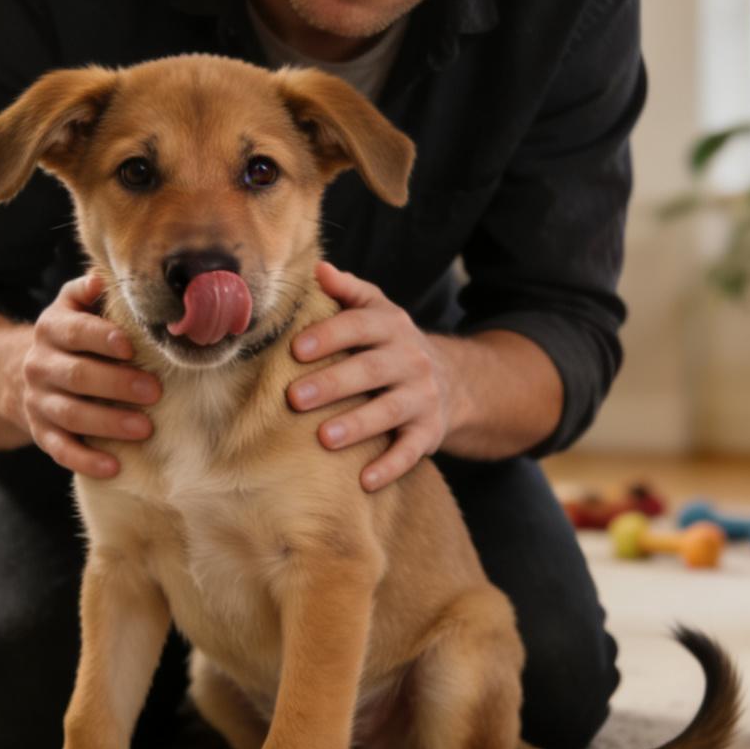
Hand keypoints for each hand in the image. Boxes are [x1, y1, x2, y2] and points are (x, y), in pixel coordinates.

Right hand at [16, 273, 160, 477]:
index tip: (130, 347)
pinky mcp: (41, 433)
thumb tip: (103, 278)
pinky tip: (114, 467)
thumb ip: (88, 291)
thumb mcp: (72, 306)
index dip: (101, 338)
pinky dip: (86, 460)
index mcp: (51, 328)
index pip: (74, 330)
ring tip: (145, 428)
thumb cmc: (71, 337)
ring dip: (108, 422)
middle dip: (116, 383)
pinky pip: (60, 449)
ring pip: (71, 414)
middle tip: (155, 390)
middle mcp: (40, 364)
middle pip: (76, 375)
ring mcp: (38, 401)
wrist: (23, 374)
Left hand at [287, 261, 453, 491]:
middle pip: (370, 369)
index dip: (329, 335)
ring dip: (358, 424)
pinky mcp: (429, 432)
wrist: (454, 380)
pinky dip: (390, 466)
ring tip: (324, 438)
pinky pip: (411, 451)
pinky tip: (364, 481)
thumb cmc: (392, 345)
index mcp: (391, 326)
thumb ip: (348, 291)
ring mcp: (422, 397)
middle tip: (295, 397)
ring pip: (390, 410)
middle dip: (333, 383)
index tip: (296, 349)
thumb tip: (316, 268)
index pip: (359, 326)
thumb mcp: (377, 311)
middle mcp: (409, 359)